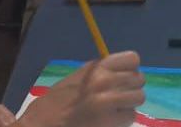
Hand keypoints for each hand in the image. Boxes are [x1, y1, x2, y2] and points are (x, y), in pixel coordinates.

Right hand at [16, 52, 144, 126]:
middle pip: (139, 79)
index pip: (133, 59)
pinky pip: (131, 116)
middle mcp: (104, 80)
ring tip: (114, 110)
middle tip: (117, 98)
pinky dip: (123, 120)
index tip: (123, 79)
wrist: (41, 125)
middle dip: (130, 89)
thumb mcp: (80, 77)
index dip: (131, 70)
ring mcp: (107, 101)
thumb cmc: (59, 101)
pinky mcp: (109, 121)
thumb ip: (103, 71)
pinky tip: (109, 121)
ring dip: (129, 105)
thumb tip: (127, 70)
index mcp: (97, 67)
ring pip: (139, 97)